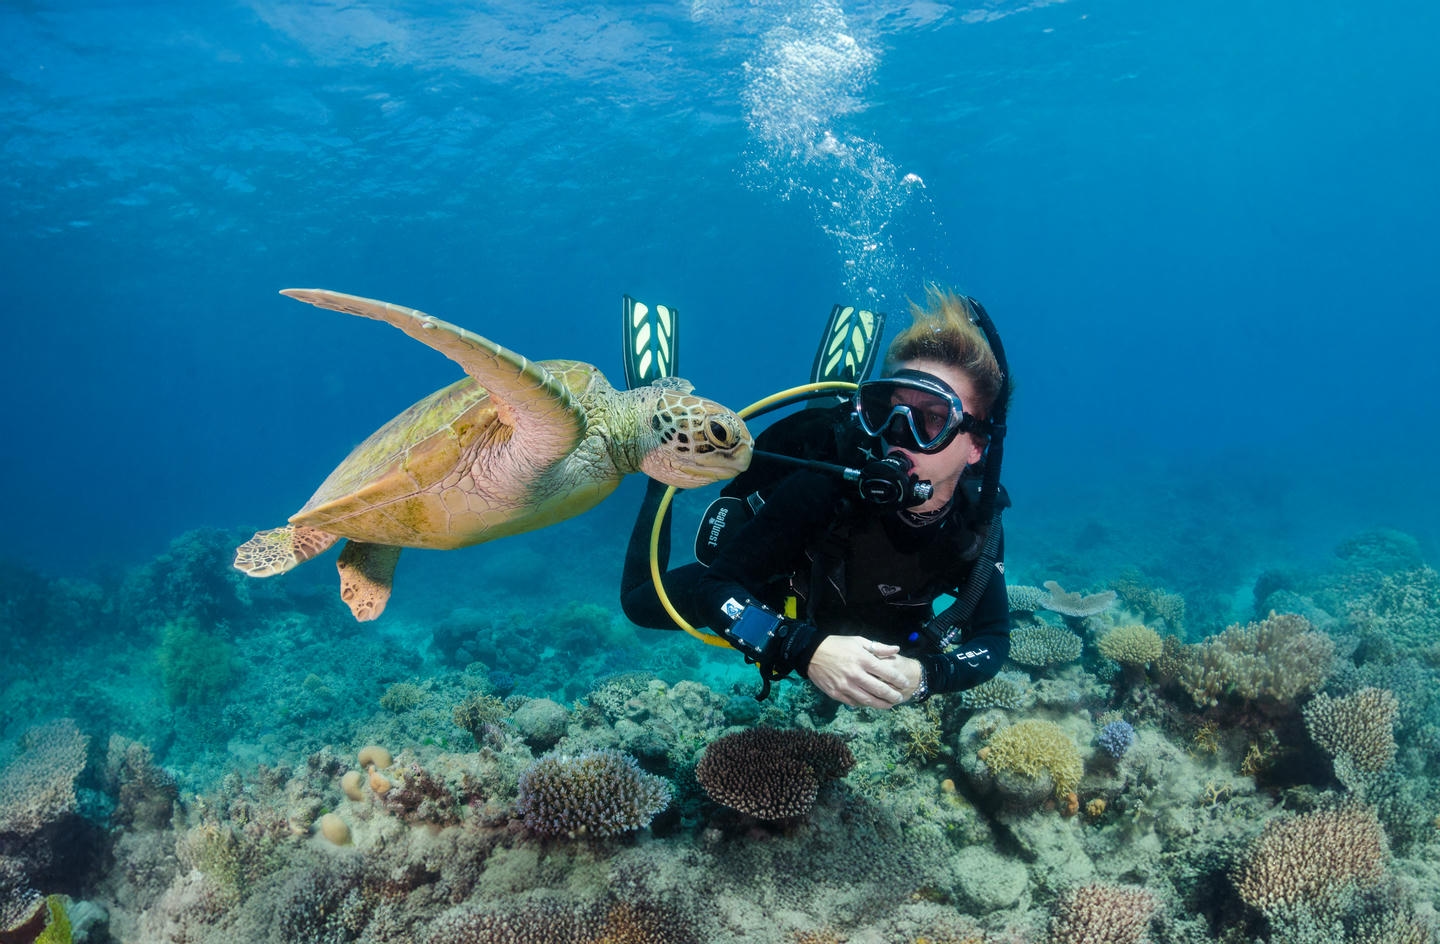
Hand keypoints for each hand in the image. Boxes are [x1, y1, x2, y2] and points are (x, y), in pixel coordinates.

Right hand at [806, 636, 921, 708]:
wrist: (811, 653)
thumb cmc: (837, 645)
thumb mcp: (858, 641)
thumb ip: (878, 647)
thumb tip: (896, 649)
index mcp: (862, 659)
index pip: (886, 672)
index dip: (898, 679)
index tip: (904, 683)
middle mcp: (855, 674)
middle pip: (879, 689)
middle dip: (892, 695)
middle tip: (899, 698)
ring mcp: (845, 686)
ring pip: (868, 700)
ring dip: (881, 704)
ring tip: (889, 705)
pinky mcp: (836, 694)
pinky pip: (854, 703)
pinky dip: (864, 704)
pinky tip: (870, 703)